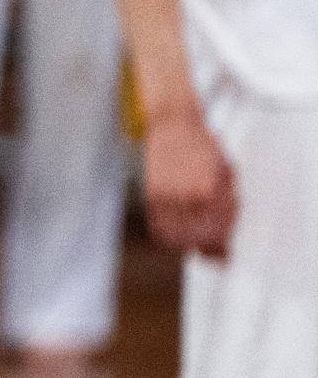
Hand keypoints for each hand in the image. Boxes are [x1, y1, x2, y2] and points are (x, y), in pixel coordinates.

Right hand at [143, 107, 236, 258]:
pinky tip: (172, 237)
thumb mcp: (225, 169)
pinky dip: (166, 234)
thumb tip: (227, 220)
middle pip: (198, 237)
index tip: (223, 252)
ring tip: (191, 247)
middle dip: (206, 248)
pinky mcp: (151, 192)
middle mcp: (187, 197)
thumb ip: (226, 196)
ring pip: (176, 235)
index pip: (218, 230)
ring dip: (185, 244)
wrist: (173, 123)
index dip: (221, 245)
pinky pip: (158, 223)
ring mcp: (167, 196)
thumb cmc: (199, 141)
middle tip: (211, 254)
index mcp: (210, 191)